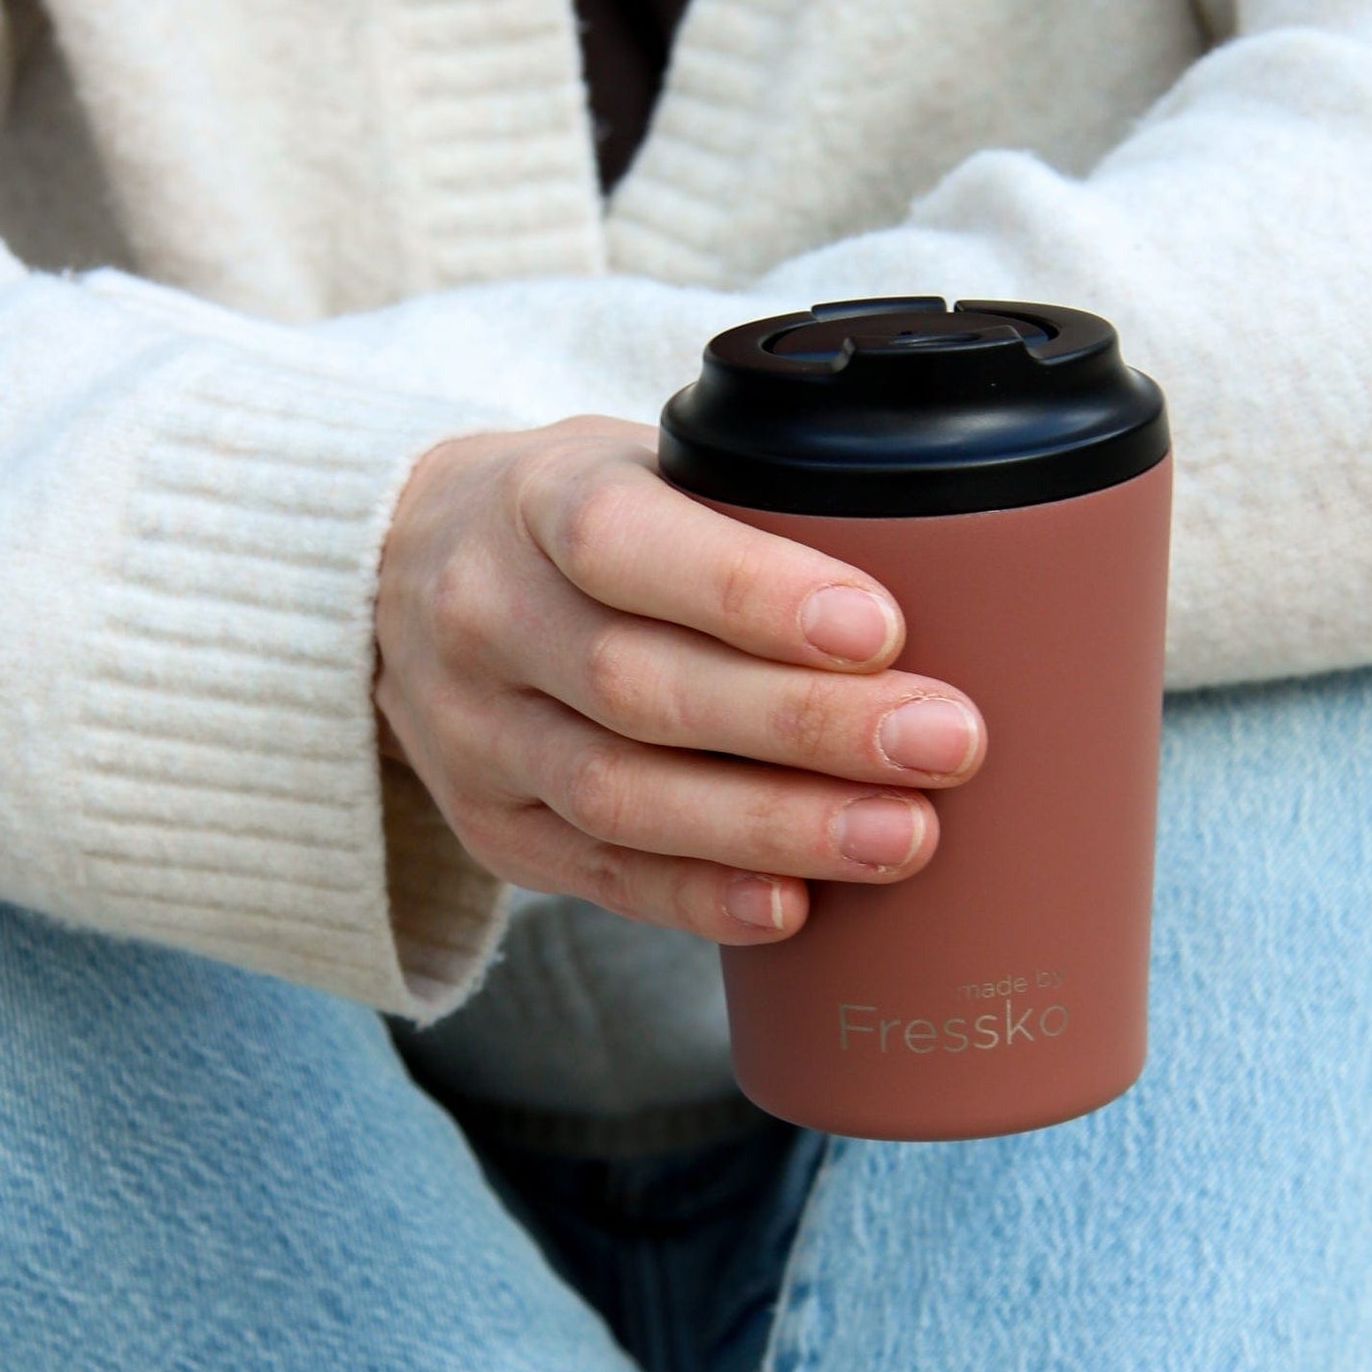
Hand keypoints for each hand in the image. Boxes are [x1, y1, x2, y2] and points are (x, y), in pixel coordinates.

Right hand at [373, 415, 988, 941]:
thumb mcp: (642, 464)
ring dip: (772, 825)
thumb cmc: (585, 518)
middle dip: (805, 726)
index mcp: (533, 499)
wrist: (404, 575)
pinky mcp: (493, 827)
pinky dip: (699, 898)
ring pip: (622, 795)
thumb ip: (755, 508)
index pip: (624, 541)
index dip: (749, 591)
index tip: (879, 628)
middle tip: (945, 744)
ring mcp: (477, 735)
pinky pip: (597, 876)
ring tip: (902, 836)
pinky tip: (792, 907)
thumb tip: (968, 569)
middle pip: (642, 686)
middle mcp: (486, 618)